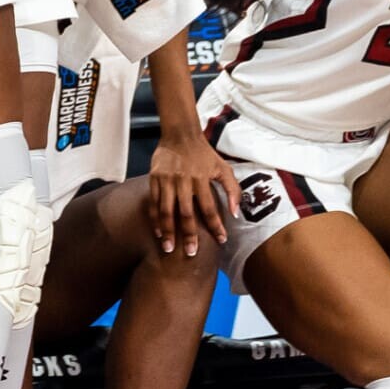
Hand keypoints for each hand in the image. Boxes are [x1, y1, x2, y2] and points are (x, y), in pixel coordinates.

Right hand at [145, 130, 232, 256]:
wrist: (179, 135)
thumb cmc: (204, 154)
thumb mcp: (224, 168)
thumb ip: (233, 190)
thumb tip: (235, 214)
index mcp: (201, 179)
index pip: (209, 208)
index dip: (216, 226)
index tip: (221, 240)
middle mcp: (183, 180)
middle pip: (186, 213)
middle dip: (188, 235)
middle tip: (190, 253)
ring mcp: (166, 180)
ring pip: (166, 210)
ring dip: (168, 231)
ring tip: (169, 248)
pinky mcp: (154, 179)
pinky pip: (153, 203)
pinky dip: (155, 219)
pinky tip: (158, 232)